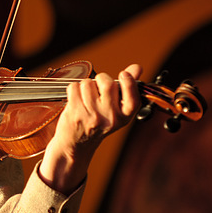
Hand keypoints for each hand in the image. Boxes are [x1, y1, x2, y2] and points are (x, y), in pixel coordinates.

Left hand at [39, 64, 142, 193]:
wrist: (76, 144)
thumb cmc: (98, 123)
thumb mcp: (116, 110)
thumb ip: (126, 88)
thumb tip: (137, 68)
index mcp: (124, 117)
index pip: (133, 100)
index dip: (129, 83)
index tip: (124, 74)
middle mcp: (109, 118)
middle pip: (108, 83)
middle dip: (102, 79)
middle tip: (99, 90)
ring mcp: (92, 115)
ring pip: (89, 83)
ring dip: (85, 86)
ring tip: (86, 98)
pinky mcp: (76, 112)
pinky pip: (75, 87)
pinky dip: (74, 89)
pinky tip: (77, 100)